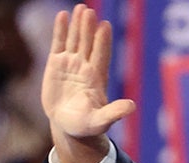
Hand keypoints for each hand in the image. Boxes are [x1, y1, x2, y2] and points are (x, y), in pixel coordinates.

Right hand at [41, 4, 134, 143]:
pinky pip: (59, 44)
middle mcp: (85, 66)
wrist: (67, 125)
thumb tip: (132, 107)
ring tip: (80, 8)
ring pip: (75, 40)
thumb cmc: (86, 125)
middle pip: (88, 44)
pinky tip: (62, 15)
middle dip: (89, 28)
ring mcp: (71, 63)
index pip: (101, 56)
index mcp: (97, 78)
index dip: (103, 42)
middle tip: (89, 12)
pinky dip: (60, 30)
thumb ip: (114, 113)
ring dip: (77, 25)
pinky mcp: (56, 63)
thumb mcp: (100, 122)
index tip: (105, 26)